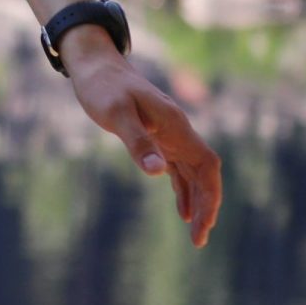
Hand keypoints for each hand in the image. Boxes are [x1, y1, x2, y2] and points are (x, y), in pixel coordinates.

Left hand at [63, 29, 222, 244]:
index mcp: (176, 127)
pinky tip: (181, 209)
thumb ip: (137, 141)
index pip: (207, 166)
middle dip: (206, 206)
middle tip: (199, 240)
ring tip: (195, 233)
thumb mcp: (115, 113)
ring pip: (193, 173)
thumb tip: (158, 173)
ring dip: (197, 201)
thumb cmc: (102, 86)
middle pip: (204, 174)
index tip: (204, 224)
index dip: (210, 196)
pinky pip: (178, 167)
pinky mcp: (156, 136)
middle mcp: (179, 131)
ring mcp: (169, 134)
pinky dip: (183, 189)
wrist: (95, 64)